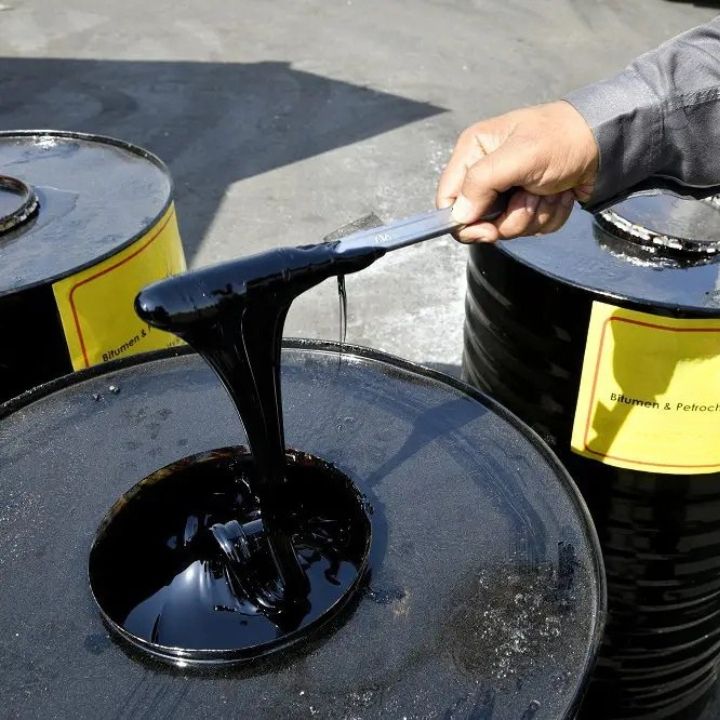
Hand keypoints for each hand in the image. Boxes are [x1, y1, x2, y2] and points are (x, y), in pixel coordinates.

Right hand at [436, 101, 598, 241]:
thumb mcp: (520, 155)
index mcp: (475, 151)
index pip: (448, 198)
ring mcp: (509, 191)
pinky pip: (531, 228)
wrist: (606, 143)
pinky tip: (560, 194)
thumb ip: (482, 182)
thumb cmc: (564, 139)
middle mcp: (488, 172)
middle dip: (511, 215)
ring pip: (508, 228)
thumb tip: (459, 215)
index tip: (487, 228)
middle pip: (479, 220)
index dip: (463, 220)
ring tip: (550, 189)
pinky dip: (549, 216)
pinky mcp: (529, 204)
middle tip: (530, 196)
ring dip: (534, 215)